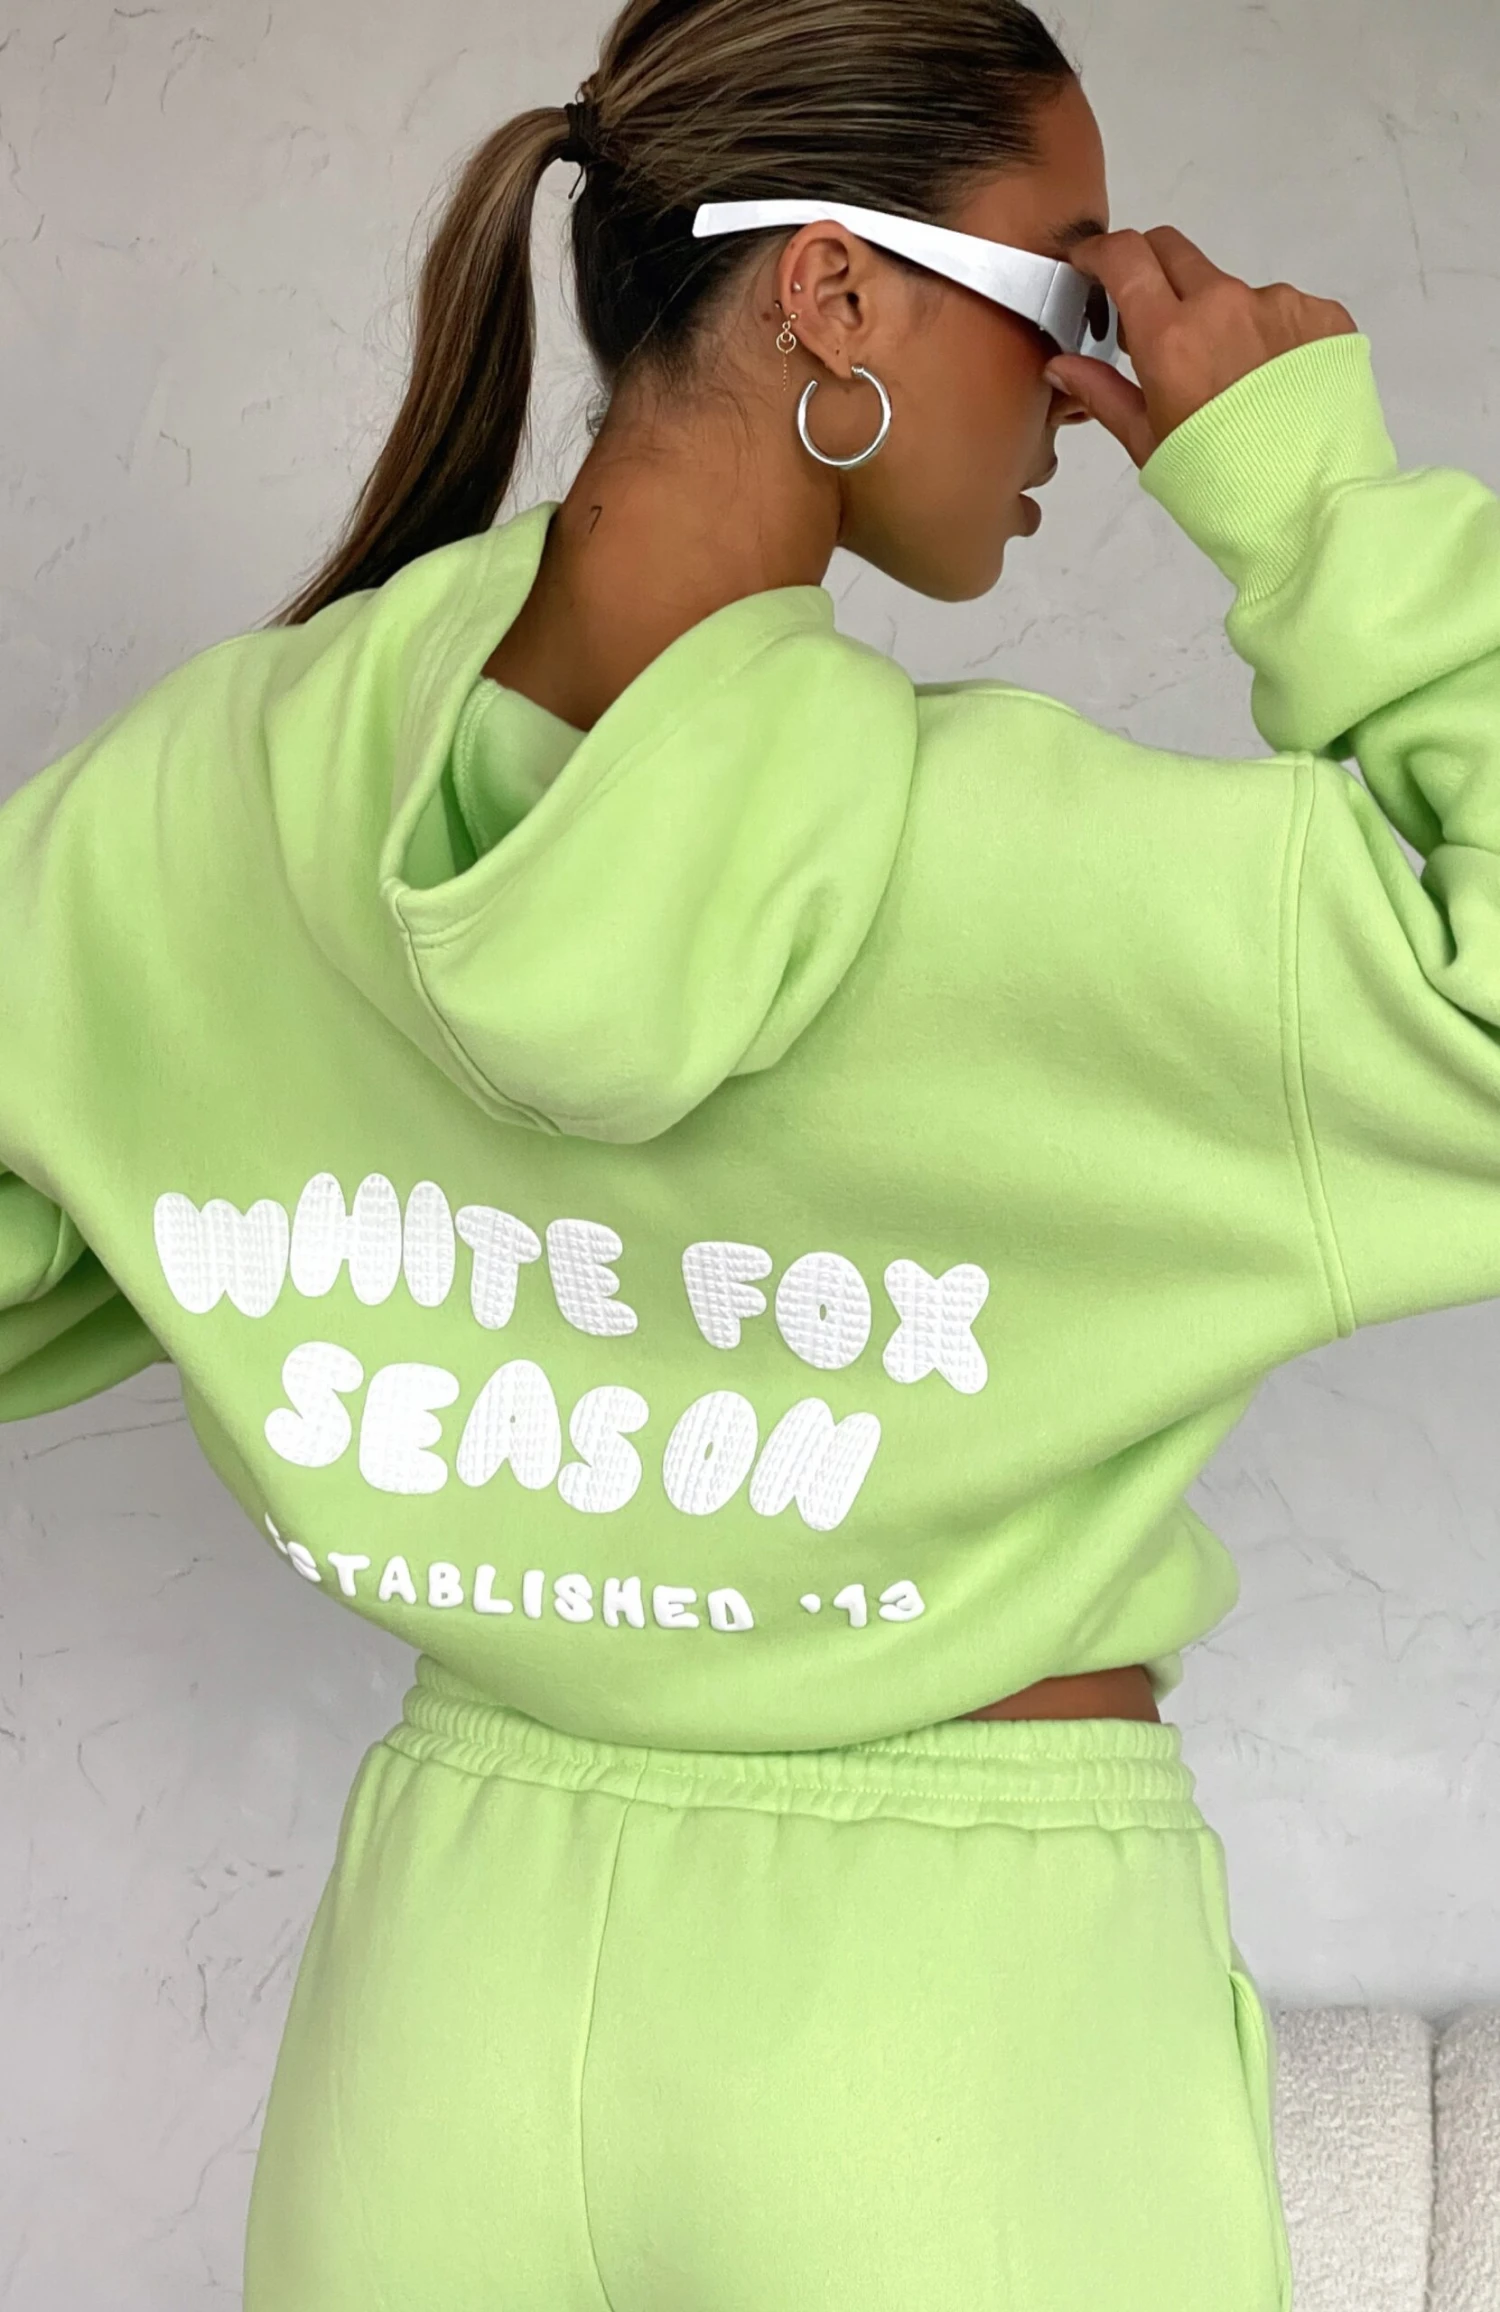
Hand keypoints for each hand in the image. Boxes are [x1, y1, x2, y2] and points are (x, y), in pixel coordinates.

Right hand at [1041, 226, 1359, 469]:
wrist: (1318, 510)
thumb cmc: (1225, 489)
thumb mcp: (1151, 446)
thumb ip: (1102, 394)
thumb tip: (1062, 365)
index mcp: (1171, 336)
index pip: (1125, 257)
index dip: (1100, 252)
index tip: (1090, 264)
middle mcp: (1225, 304)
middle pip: (1173, 251)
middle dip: (1150, 271)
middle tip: (1149, 318)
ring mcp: (1280, 304)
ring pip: (1230, 289)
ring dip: (1216, 317)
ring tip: (1230, 382)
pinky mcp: (1324, 315)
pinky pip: (1283, 310)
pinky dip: (1267, 336)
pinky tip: (1275, 386)